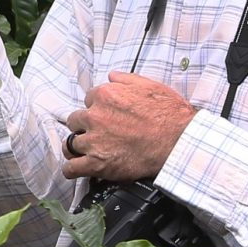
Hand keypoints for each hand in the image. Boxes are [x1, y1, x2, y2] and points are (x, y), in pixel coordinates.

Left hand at [62, 71, 196, 181]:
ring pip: (70, 144)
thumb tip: (111, 76)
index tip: (104, 116)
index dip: (96, 108)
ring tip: (84, 151)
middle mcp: (95, 116)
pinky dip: (72, 169)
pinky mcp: (96, 164)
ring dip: (76, 147)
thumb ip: (126, 79)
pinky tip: (77, 169)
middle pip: (76, 120)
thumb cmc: (168, 115)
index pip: (88, 99)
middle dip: (85, 126)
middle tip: (98, 133)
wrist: (178, 142)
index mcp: (105, 95)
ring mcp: (94, 141)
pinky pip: (71, 168)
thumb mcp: (150, 86)